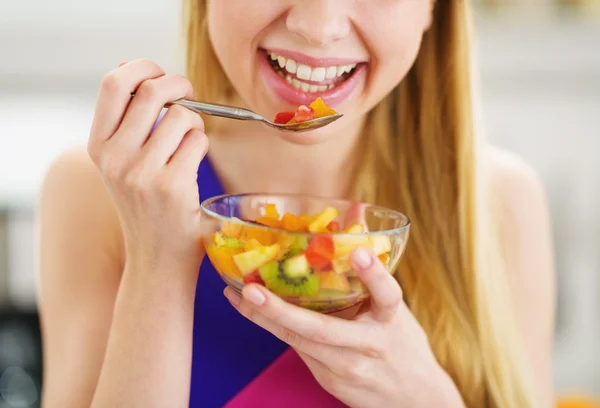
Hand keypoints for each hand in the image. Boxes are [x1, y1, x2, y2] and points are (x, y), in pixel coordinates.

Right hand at [88, 59, 207, 271]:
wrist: (156, 258)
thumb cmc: (146, 206)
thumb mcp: (122, 165)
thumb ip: (128, 124)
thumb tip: (146, 76)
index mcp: (98, 146)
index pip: (113, 84)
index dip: (141, 67)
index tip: (160, 73)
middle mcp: (115, 157)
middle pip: (151, 91)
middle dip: (179, 84)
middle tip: (189, 94)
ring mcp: (143, 172)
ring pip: (182, 115)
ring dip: (194, 123)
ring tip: (188, 144)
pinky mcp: (172, 185)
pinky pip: (198, 140)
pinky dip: (201, 145)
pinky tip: (192, 164)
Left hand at [224, 247, 463, 407]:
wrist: (414, 400)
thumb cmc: (401, 343)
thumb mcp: (396, 312)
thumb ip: (371, 274)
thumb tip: (354, 223)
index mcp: (391, 321)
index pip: (387, 295)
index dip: (374, 274)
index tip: (359, 251)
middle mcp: (370, 346)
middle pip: (323, 330)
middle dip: (283, 311)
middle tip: (251, 289)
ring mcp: (348, 368)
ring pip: (300, 342)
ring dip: (264, 318)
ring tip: (238, 296)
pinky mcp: (331, 381)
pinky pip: (298, 350)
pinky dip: (273, 327)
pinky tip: (251, 310)